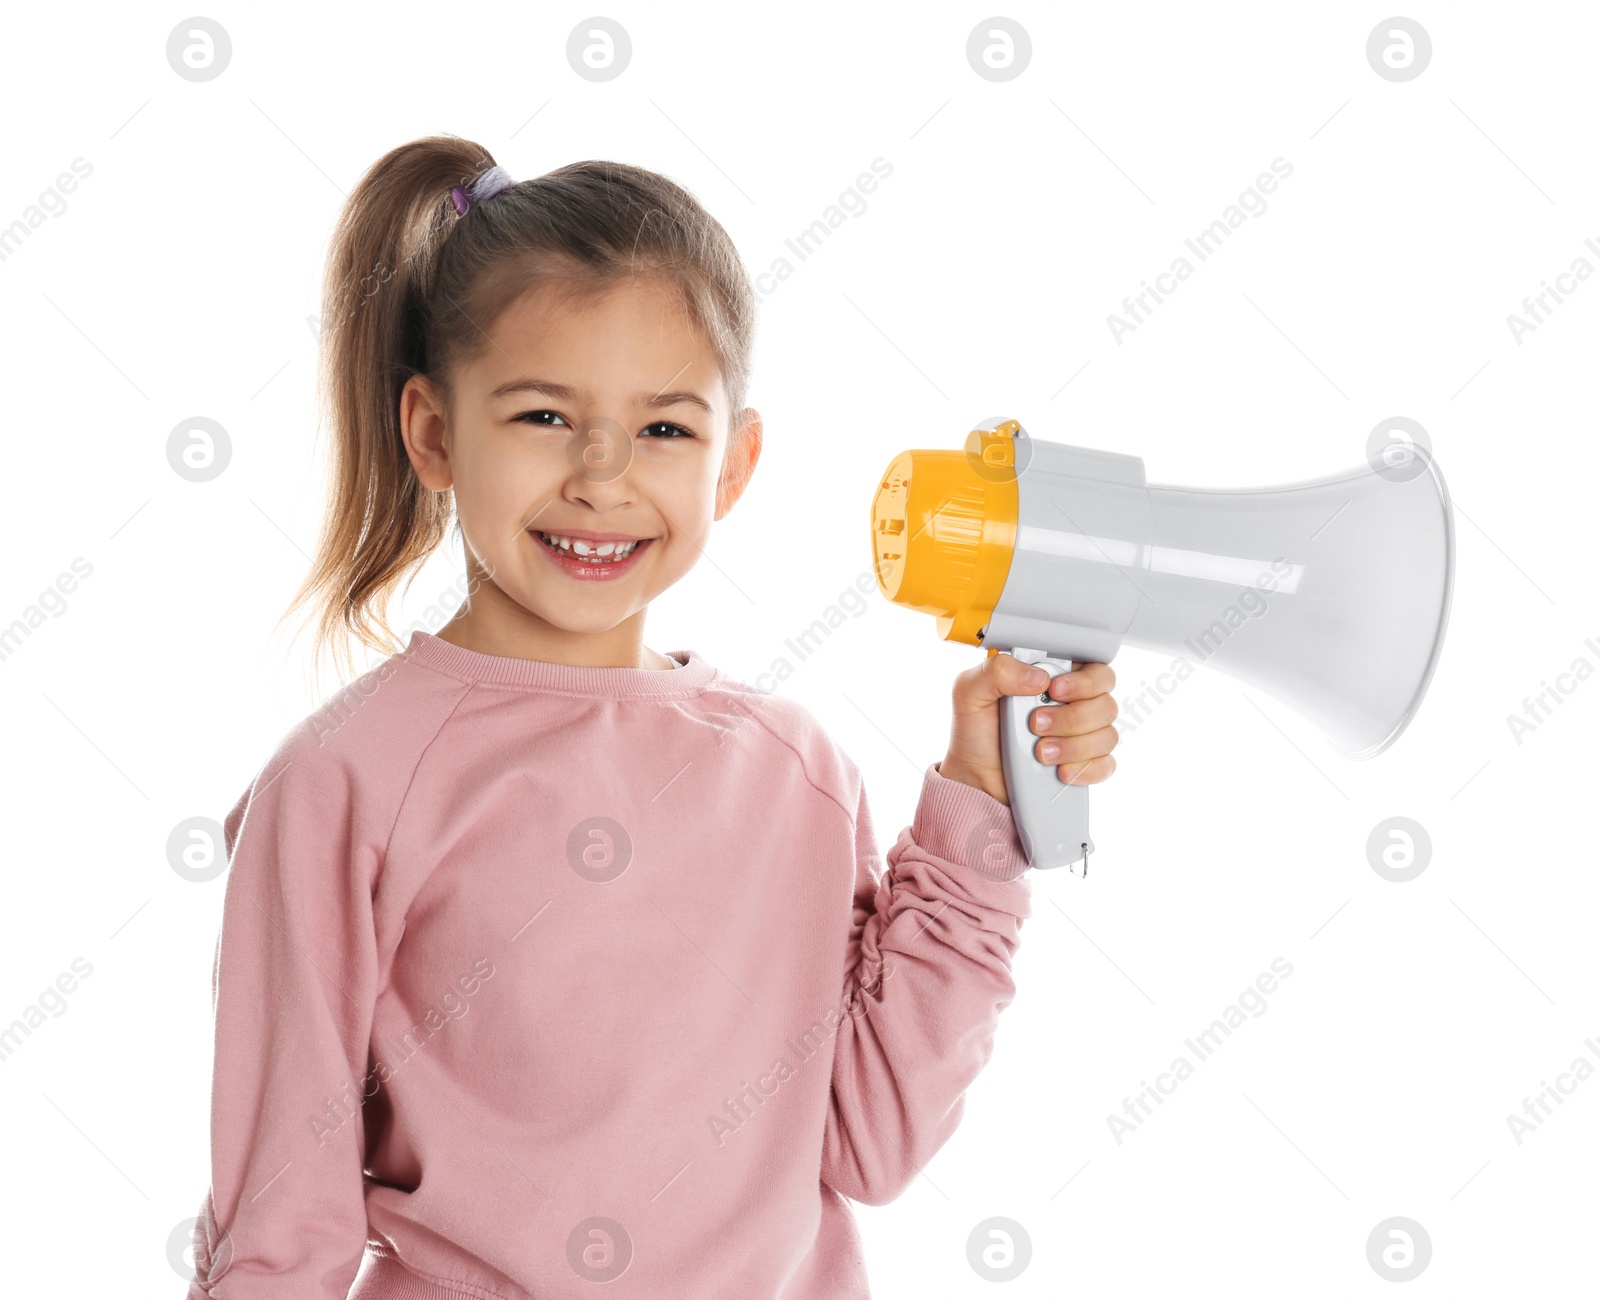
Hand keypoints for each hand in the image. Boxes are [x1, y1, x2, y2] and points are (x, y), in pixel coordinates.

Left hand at [937, 652, 1118, 805]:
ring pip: (1107, 735)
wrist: (974, 776)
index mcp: (1054, 678)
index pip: (1094, 670)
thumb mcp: (970, 691)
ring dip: (1074, 745)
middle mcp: (1075, 704)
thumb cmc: (976, 731)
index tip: (1055, 690)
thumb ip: (998, 671)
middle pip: (1106, 703)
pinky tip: (1060, 770)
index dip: (1084, 681)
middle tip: (1036, 724)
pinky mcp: (1085, 765)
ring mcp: (1082, 736)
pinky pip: (1106, 765)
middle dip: (1072, 717)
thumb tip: (1038, 677)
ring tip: (1040, 752)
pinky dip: (1085, 769)